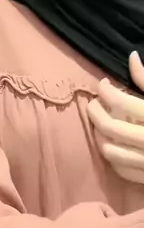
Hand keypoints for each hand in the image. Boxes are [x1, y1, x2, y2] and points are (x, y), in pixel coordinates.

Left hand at [87, 52, 143, 183]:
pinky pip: (121, 170)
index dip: (105, 89)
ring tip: (102, 122)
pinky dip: (112, 157)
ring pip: (110, 151)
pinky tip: (113, 145)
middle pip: (109, 127)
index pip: (119, 101)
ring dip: (99, 135)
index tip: (104, 83)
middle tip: (95, 102)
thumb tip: (131, 57)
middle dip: (95, 111)